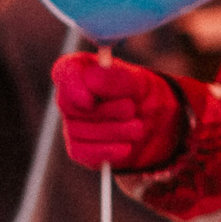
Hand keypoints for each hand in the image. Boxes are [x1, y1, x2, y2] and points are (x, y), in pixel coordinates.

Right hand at [51, 54, 184, 170]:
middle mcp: (69, 96)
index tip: (88, 100)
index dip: (72, 86)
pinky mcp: (78, 148)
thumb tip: (92, 81)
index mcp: (80, 69)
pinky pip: (83, 152)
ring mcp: (71, 123)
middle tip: (131, 109)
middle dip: (106, 110)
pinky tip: (126, 147)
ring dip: (114, 131)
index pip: (65, 71)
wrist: (155, 122)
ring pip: (79, 131)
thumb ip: (117, 78)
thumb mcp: (138, 82)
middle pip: (71, 106)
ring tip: (138, 128)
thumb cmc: (140, 94)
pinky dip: (107, 150)